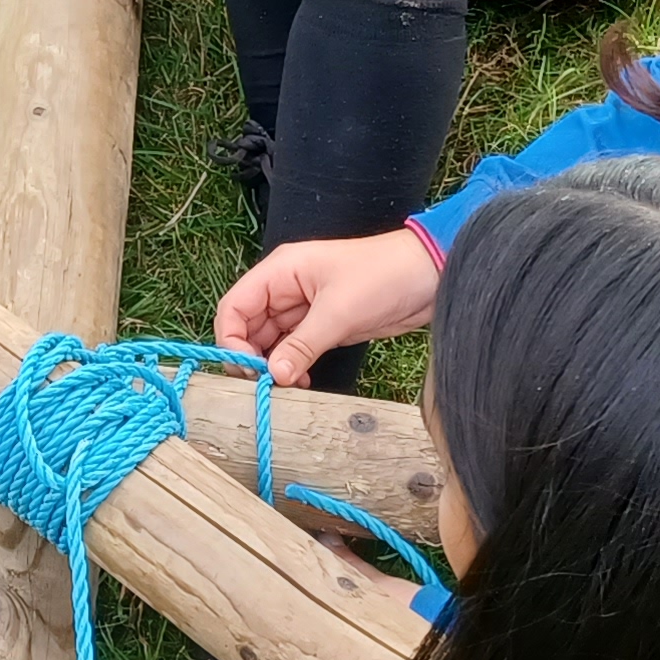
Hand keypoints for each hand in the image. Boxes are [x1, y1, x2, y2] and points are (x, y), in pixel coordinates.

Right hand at [214, 225, 444, 384]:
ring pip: (270, 342)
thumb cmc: (384, 276)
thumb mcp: (339, 311)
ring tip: (284, 388)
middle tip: (263, 386)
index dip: (231, 338)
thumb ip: (302, 345)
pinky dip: (291, 367)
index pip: (235, 306)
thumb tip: (273, 375)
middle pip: (248, 327)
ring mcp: (303, 309)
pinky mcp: (323, 326)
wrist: (429, 275)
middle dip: (251, 357)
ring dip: (272, 366)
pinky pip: (293, 350)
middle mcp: (285, 289)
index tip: (247, 367)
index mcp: (281, 272)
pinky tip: (300, 383)